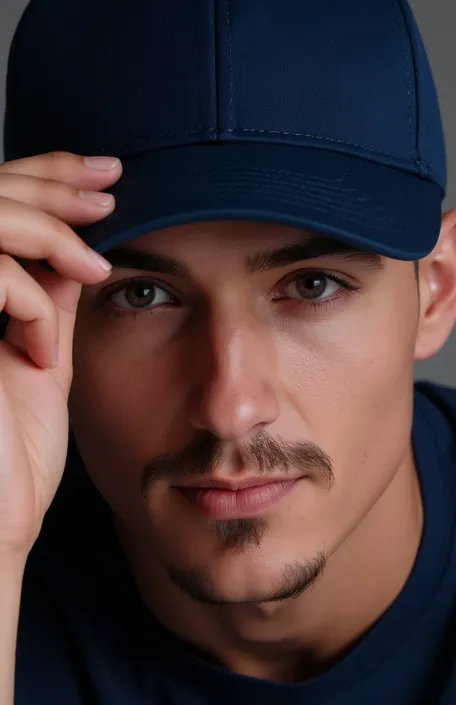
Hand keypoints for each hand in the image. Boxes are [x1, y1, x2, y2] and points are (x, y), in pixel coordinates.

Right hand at [0, 151, 121, 556]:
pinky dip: (23, 301)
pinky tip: (43, 348)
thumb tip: (74, 255)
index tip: (105, 176)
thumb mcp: (43, 365)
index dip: (45, 177)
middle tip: (108, 185)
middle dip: (50, 182)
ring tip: (93, 263)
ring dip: (43, 230)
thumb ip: (49, 308)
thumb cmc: (14, 457)